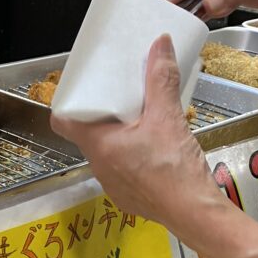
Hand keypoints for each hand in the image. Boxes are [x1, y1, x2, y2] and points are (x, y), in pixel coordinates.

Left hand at [50, 36, 225, 230]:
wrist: (194, 213)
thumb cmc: (175, 170)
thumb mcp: (168, 116)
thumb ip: (161, 79)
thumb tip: (160, 45)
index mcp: (99, 145)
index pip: (63, 122)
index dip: (68, 105)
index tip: (82, 91)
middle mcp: (100, 167)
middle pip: (87, 135)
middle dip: (100, 116)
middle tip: (117, 97)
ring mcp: (113, 185)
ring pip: (106, 153)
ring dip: (117, 137)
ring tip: (138, 120)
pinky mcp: (128, 197)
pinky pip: (122, 171)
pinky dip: (131, 157)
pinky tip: (151, 148)